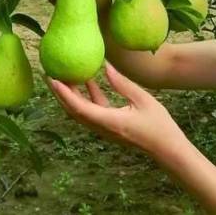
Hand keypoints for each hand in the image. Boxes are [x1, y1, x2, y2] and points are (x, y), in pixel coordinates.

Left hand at [46, 62, 186, 158]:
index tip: (53, 79)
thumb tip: (106, 66)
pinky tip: (87, 82)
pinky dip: (85, 97)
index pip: (79, 107)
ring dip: (71, 95)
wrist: (166, 148)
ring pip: (81, 111)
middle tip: (50, 74)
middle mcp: (102, 127)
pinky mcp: (109, 126)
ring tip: (64, 75)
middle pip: (73, 111)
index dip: (64, 93)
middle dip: (60, 93)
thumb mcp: (143, 100)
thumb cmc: (158, 124)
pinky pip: (91, 111)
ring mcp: (105, 129)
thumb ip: (122, 84)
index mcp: (109, 121)